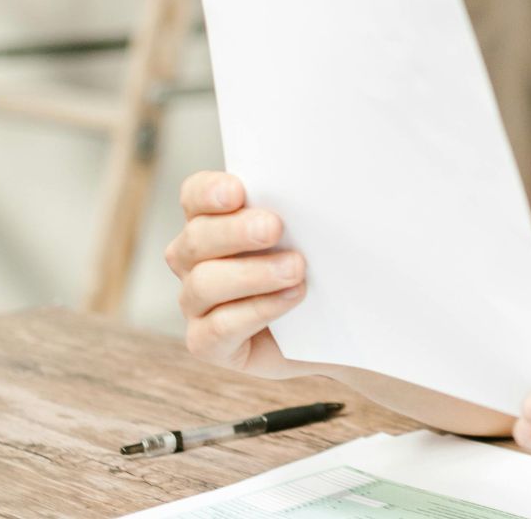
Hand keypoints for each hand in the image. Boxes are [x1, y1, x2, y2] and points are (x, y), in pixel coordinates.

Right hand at [163, 171, 309, 378]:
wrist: (336, 329)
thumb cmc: (321, 269)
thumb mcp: (314, 234)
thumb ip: (302, 211)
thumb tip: (321, 186)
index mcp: (214, 222)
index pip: (194, 197)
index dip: (208, 192)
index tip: (238, 192)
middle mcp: (195, 261)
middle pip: (196, 238)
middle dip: (235, 231)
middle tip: (274, 228)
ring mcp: (197, 304)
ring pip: (203, 284)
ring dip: (251, 274)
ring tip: (296, 269)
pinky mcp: (209, 343)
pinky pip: (218, 328)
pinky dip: (256, 310)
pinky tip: (291, 298)